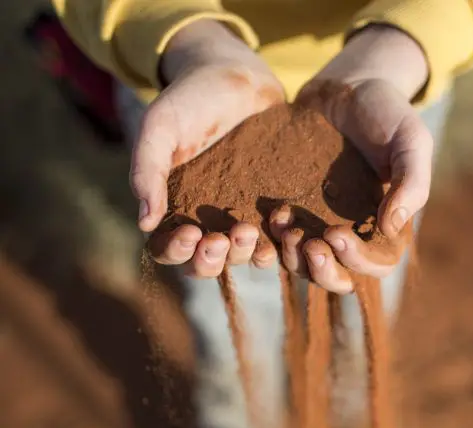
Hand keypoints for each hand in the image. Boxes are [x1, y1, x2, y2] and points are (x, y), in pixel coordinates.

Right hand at [135, 20, 283, 276]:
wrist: (235, 75)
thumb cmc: (189, 100)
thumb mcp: (159, 128)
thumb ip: (147, 171)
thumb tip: (144, 223)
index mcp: (173, 209)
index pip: (169, 250)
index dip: (177, 251)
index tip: (190, 233)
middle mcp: (207, 220)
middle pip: (207, 263)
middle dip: (214, 259)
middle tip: (222, 238)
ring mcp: (243, 214)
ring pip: (243, 255)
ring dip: (246, 253)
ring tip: (250, 230)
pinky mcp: (273, 204)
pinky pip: (278, 233)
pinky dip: (280, 238)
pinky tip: (283, 225)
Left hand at [279, 25, 431, 292]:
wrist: (348, 86)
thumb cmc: (388, 112)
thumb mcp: (411, 141)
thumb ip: (411, 183)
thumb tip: (390, 229)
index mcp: (385, 226)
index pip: (377, 266)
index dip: (357, 260)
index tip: (336, 234)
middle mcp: (351, 231)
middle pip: (337, 277)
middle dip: (321, 270)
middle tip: (309, 244)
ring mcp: (317, 222)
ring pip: (303, 264)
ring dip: (292, 256)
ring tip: (284, 224)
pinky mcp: (290, 206)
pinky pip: (277, 237)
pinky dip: (271, 236)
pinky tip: (270, 213)